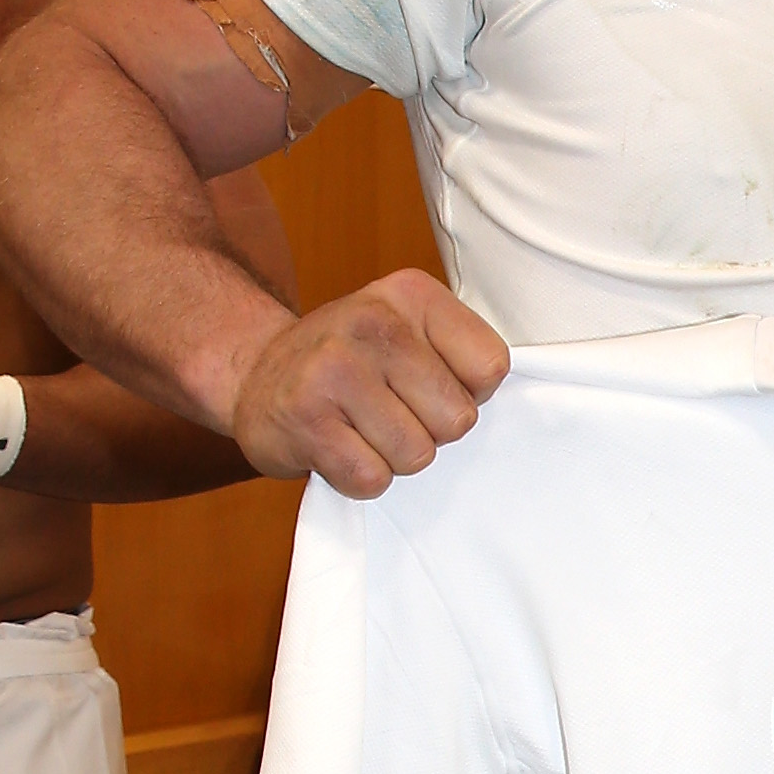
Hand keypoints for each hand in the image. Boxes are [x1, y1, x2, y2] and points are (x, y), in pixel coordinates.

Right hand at [230, 270, 510, 495]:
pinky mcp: (305, 421)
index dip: (467, 393)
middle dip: (429, 431)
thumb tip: (520, 408)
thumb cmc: (350, 363)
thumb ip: (460, 355)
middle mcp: (373, 321)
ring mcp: (334, 370)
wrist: (254, 374)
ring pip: (417, 456)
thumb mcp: (408, 331)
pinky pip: (371, 479)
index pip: (492, 367)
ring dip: (392, 457)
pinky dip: (359, 477)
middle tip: (387, 411)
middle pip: (458, 420)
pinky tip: (335, 446)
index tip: (428, 384)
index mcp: (412, 295)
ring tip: (358, 427)